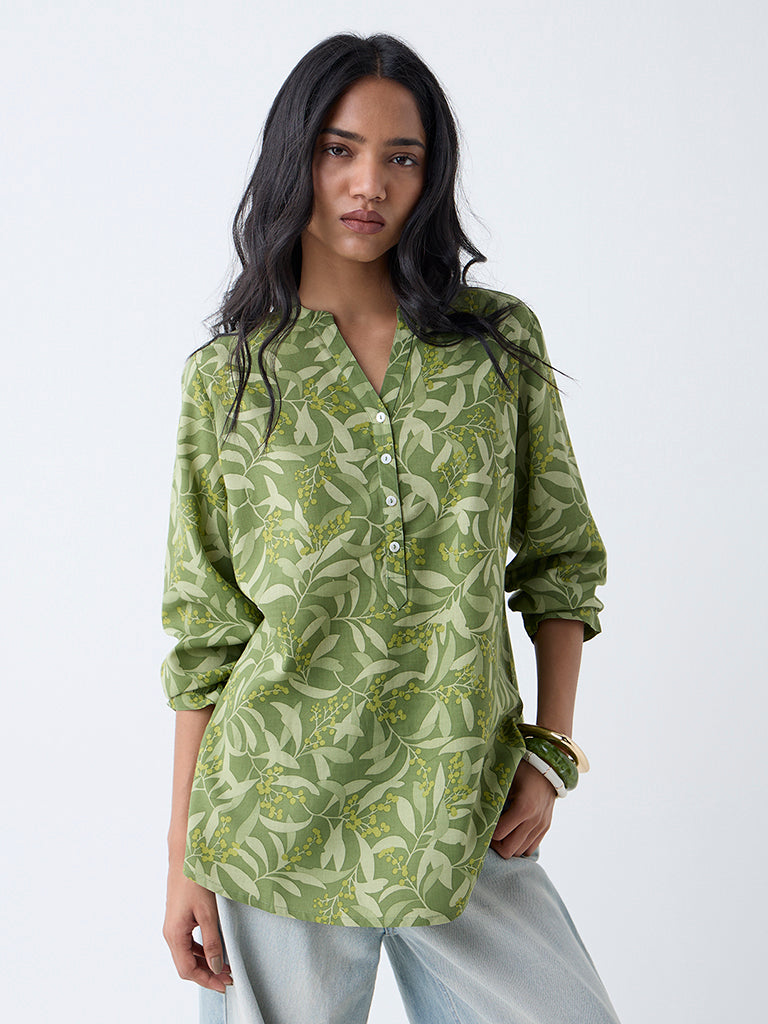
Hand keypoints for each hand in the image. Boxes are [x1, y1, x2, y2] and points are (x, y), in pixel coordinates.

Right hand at [163, 864, 232, 991]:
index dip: (206, 980)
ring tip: (224, 966)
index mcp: (174, 934)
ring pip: (186, 955)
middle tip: (228, 978)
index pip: (188, 969)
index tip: (225, 984)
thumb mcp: (208, 913)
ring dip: (204, 963)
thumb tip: (217, 966)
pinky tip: (213, 950)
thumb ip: (212, 942)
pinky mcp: (178, 919)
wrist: (185, 856)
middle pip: (186, 965)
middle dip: (207, 974)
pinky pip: (187, 943)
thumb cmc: (196, 881)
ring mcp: (172, 926)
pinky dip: (200, 951)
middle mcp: (170, 933)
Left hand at [489, 758, 556, 858]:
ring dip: (508, 846)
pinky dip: (520, 846)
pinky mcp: (545, 828)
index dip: (487, 834)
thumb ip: (493, 797)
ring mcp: (541, 826)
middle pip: (510, 849)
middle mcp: (534, 820)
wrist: (546, 769)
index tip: (481, 826)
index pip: (499, 834)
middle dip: (496, 845)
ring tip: (500, 834)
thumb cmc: (521, 771)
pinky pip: (530, 848)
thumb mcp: (505, 781)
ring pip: (520, 852)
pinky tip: (512, 835)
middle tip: (489, 834)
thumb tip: (474, 810)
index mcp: (523, 808)